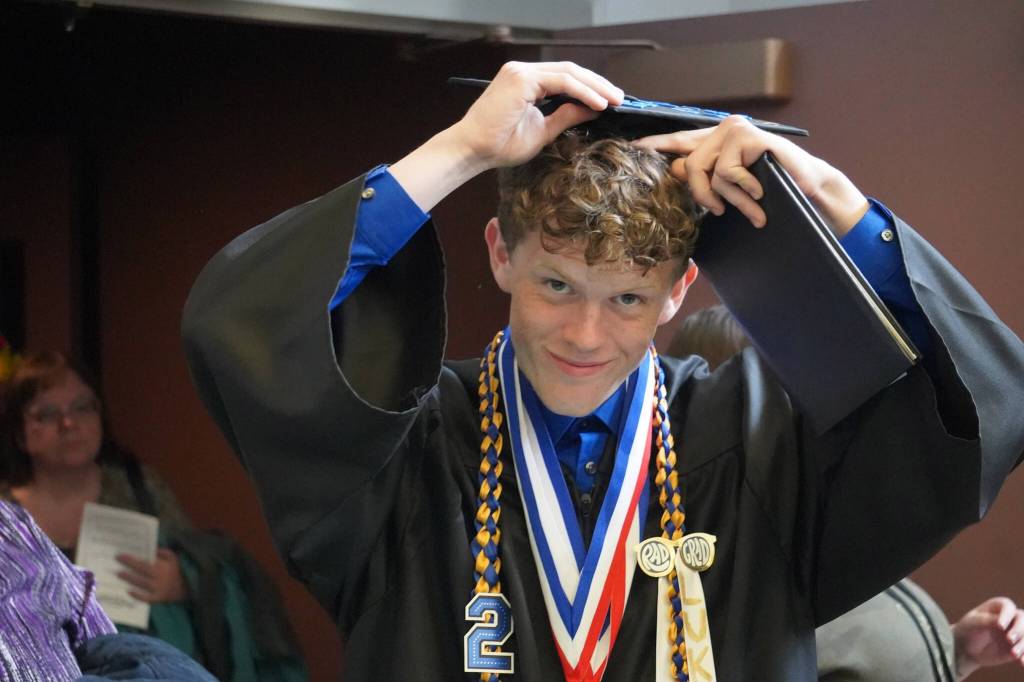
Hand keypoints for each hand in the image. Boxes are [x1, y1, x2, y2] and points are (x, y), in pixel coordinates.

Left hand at [117, 548, 187, 602]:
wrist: (188, 587)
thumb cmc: (177, 570)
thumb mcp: (174, 558)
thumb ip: (163, 552)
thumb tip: (151, 549)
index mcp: (163, 567)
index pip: (144, 562)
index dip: (131, 559)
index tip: (120, 555)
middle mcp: (160, 578)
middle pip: (141, 572)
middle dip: (127, 566)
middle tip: (116, 561)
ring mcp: (158, 589)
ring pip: (141, 584)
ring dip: (129, 578)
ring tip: (118, 573)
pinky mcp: (158, 598)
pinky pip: (146, 598)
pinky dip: (137, 595)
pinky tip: (128, 591)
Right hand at [452, 61, 623, 168]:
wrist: (473, 150)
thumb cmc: (499, 145)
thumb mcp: (543, 131)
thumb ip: (566, 117)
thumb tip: (594, 109)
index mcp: (526, 82)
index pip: (566, 78)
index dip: (591, 88)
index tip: (611, 102)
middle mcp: (523, 71)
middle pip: (571, 71)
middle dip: (599, 85)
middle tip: (620, 99)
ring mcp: (521, 72)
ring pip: (569, 73)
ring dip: (596, 87)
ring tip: (615, 101)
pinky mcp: (521, 79)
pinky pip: (561, 81)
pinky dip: (583, 92)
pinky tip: (599, 104)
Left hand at [634, 116, 868, 236]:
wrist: (809, 189)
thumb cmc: (771, 189)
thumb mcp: (733, 187)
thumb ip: (706, 178)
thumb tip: (675, 171)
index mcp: (717, 140)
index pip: (680, 141)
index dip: (656, 144)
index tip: (634, 147)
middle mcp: (724, 129)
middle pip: (689, 165)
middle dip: (701, 195)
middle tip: (719, 211)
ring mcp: (737, 130)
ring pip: (707, 171)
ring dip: (728, 198)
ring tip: (751, 205)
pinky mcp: (750, 136)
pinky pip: (727, 172)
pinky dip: (743, 190)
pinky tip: (761, 192)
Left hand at [952, 597, 1023, 679]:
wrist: (967, 648)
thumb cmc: (968, 630)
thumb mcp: (973, 623)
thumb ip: (986, 621)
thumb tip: (1000, 623)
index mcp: (997, 607)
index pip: (1008, 606)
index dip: (1006, 615)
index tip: (1000, 626)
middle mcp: (1010, 618)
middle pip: (1022, 619)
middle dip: (1019, 629)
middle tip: (1009, 640)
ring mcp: (1016, 632)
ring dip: (1023, 645)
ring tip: (1013, 654)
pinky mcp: (1019, 646)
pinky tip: (1021, 663)